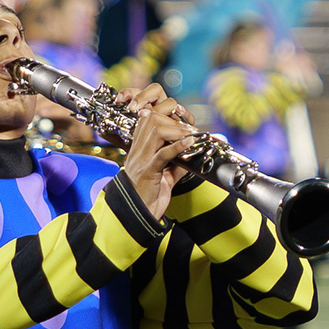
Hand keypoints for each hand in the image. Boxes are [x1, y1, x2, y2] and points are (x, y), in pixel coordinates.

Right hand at [119, 87, 203, 216]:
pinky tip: (190, 142)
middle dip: (173, 119)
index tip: (182, 121)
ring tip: (191, 135)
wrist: (137, 215)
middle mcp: (139, 150)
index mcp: (139, 148)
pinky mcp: (149, 171)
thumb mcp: (164, 174)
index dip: (165, 113)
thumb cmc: (148, 195)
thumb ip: (176, 162)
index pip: (148, 118)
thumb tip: (192, 153)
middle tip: (190, 128)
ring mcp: (142, 159)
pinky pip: (162, 154)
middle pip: (152, 119)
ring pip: (157, 131)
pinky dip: (178, 146)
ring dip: (178, 130)